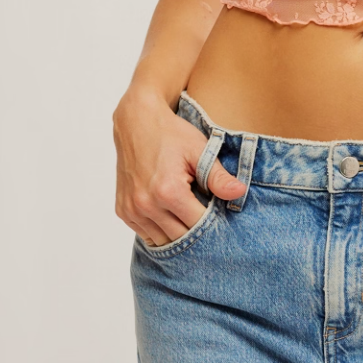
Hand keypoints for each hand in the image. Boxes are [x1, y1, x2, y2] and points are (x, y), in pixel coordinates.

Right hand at [113, 87, 246, 245]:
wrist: (137, 121)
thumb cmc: (170, 134)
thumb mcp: (199, 151)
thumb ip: (218, 177)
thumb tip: (239, 193)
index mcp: (168, 191)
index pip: (198, 225)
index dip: (213, 225)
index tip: (221, 218)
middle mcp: (146, 204)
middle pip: (181, 237)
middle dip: (197, 232)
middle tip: (208, 221)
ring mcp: (132, 209)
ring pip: (163, 241)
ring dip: (178, 234)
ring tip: (189, 218)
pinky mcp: (123, 211)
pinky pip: (146, 235)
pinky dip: (160, 231)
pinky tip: (171, 218)